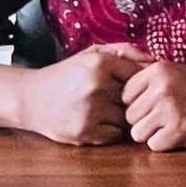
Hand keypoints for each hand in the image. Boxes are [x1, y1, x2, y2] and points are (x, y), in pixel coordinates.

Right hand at [21, 45, 146, 145]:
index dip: (138, 81)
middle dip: (128, 100)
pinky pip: (114, 135)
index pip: (139, 74)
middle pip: (134, 98)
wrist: (31, 98)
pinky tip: (95, 121)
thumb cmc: (66, 74)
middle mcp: (96, 86)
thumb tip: (154, 59)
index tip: (130, 84)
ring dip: (120, 116)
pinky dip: (109, 130)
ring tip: (104, 109)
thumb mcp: (91, 54)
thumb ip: (123, 51)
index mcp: (100, 63)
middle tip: (115, 98)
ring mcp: (90, 111)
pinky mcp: (84, 132)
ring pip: (126, 119)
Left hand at [122, 62, 185, 151]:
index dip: (136, 103)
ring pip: (137, 133)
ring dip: (151, 133)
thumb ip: (147, 80)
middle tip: (161, 118)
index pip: (125, 94)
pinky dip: (164, 144)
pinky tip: (178, 133)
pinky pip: (154, 145)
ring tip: (168, 126)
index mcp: (157, 70)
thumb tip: (116, 94)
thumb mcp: (173, 70)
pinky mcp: (179, 130)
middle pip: (129, 116)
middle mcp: (160, 88)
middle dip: (143, 120)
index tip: (151, 104)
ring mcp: (169, 110)